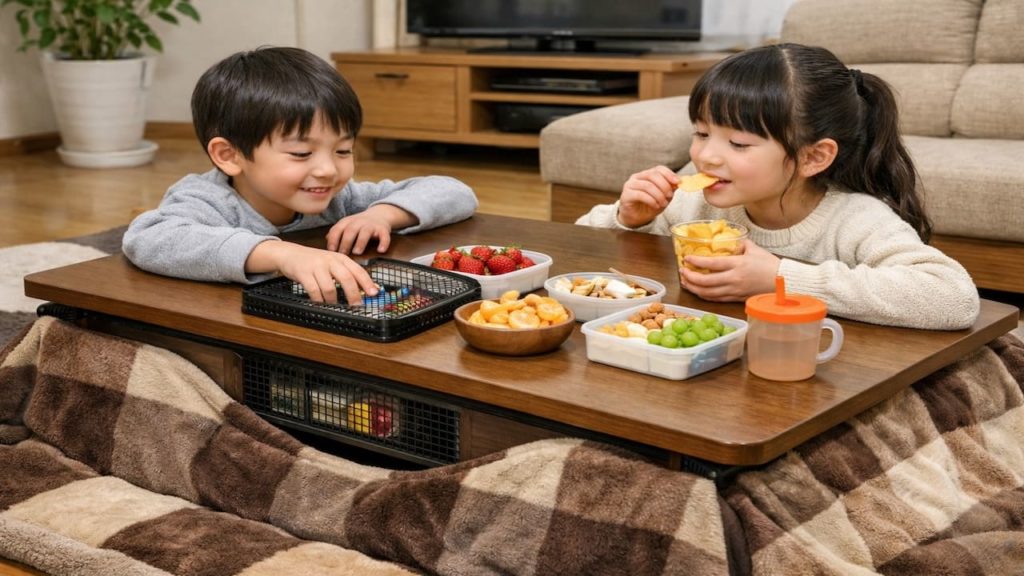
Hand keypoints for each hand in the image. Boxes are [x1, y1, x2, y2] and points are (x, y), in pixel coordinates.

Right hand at [249, 241, 378, 304]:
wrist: (290, 253)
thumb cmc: (315, 262)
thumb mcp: (333, 263)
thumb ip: (349, 274)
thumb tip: (370, 289)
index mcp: (340, 258)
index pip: (358, 270)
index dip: (367, 282)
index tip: (374, 293)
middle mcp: (330, 260)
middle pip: (346, 278)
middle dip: (354, 295)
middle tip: (357, 306)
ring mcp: (316, 266)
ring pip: (330, 288)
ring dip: (333, 301)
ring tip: (335, 307)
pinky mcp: (304, 273)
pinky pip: (314, 291)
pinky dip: (318, 300)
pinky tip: (320, 304)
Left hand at [326, 204, 415, 254]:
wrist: (379, 215)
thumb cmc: (359, 225)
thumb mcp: (346, 226)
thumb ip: (336, 233)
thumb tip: (326, 242)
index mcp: (347, 222)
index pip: (337, 229)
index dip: (333, 239)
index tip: (331, 250)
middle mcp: (359, 222)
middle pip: (350, 230)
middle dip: (346, 242)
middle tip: (343, 254)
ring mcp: (372, 225)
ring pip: (365, 232)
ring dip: (361, 242)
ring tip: (357, 252)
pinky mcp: (383, 229)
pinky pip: (384, 236)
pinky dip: (383, 243)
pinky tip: (380, 250)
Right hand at [616, 166, 678, 227]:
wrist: (637, 218)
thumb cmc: (650, 206)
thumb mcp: (664, 197)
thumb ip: (670, 188)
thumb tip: (679, 182)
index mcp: (647, 174)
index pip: (659, 169)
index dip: (669, 174)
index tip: (677, 182)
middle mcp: (637, 177)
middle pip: (653, 175)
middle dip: (664, 185)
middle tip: (670, 196)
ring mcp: (630, 185)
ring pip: (647, 185)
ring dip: (659, 195)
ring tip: (663, 203)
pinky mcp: (626, 195)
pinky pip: (640, 195)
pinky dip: (651, 200)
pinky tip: (655, 206)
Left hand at [679, 240, 779, 301]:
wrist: (784, 282)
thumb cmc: (771, 265)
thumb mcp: (755, 249)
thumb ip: (740, 244)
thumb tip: (730, 241)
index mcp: (738, 264)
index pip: (711, 264)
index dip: (696, 262)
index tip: (686, 259)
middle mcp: (734, 279)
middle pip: (705, 282)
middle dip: (690, 277)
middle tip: (682, 272)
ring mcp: (735, 291)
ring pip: (709, 293)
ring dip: (694, 288)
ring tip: (686, 282)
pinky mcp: (737, 299)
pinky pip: (717, 299)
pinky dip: (705, 296)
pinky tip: (699, 292)